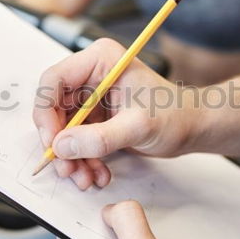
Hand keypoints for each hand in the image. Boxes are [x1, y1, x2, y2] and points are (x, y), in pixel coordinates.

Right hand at [32, 38, 198, 188]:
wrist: (193, 127)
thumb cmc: (175, 115)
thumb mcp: (138, 127)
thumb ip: (99, 138)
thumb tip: (62, 146)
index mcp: (101, 60)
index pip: (54, 80)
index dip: (46, 113)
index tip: (53, 142)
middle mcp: (92, 74)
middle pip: (54, 107)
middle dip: (60, 142)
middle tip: (66, 169)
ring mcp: (92, 95)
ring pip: (63, 128)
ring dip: (72, 157)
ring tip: (85, 178)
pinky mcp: (96, 115)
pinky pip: (77, 139)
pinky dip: (83, 159)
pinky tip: (97, 173)